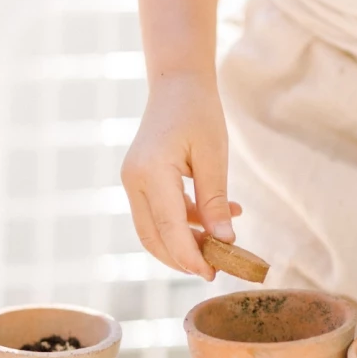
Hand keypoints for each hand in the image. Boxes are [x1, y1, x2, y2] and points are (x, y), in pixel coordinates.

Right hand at [121, 76, 241, 277]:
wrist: (177, 84)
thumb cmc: (199, 112)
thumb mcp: (214, 156)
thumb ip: (216, 201)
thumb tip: (224, 242)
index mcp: (150, 172)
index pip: (169, 228)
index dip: (190, 256)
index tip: (213, 273)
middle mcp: (133, 180)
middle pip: (153, 237)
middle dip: (183, 258)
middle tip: (215, 268)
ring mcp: (132, 181)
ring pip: (153, 230)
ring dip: (184, 242)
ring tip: (220, 246)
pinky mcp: (138, 181)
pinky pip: (157, 214)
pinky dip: (183, 223)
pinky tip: (215, 219)